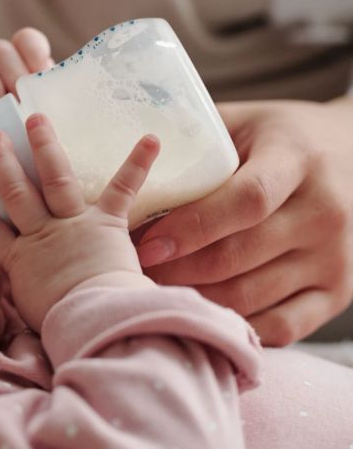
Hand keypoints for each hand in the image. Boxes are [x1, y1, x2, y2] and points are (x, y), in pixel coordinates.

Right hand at [0, 113, 158, 332]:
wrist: (93, 317)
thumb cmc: (63, 323)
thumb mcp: (31, 311)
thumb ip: (26, 292)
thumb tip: (22, 298)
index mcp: (19, 260)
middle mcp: (41, 236)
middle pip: (15, 194)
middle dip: (2, 163)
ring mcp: (73, 225)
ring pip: (53, 179)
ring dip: (45, 147)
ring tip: (37, 119)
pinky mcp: (106, 223)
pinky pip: (122, 189)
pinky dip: (137, 163)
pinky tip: (151, 139)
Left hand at [136, 98, 352, 345]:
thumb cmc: (279, 138)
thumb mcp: (243, 122)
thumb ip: (193, 142)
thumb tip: (118, 162)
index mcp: (299, 160)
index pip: (247, 201)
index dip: (191, 228)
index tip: (146, 244)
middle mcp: (326, 212)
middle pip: (240, 256)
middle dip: (177, 271)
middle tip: (130, 276)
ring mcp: (336, 257)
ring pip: (252, 295)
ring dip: (194, 300)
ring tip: (150, 294)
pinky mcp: (338, 292)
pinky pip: (281, 326)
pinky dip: (233, 326)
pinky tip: (195, 314)